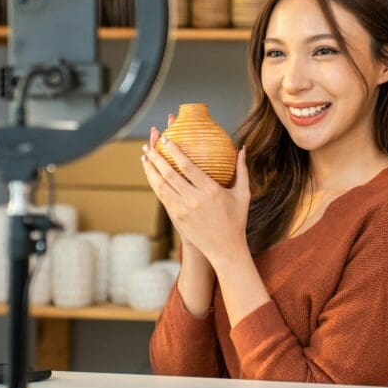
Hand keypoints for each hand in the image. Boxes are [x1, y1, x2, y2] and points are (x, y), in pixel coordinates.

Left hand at [141, 119, 250, 268]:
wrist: (225, 248)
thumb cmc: (236, 219)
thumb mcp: (243, 194)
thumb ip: (242, 170)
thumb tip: (241, 149)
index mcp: (211, 191)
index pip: (188, 167)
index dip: (175, 152)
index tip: (167, 139)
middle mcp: (195, 200)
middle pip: (170, 174)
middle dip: (157, 157)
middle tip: (150, 144)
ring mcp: (183, 210)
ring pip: (161, 185)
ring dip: (151, 169)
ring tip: (145, 155)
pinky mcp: (177, 217)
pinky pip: (162, 196)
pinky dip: (154, 183)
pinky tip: (150, 173)